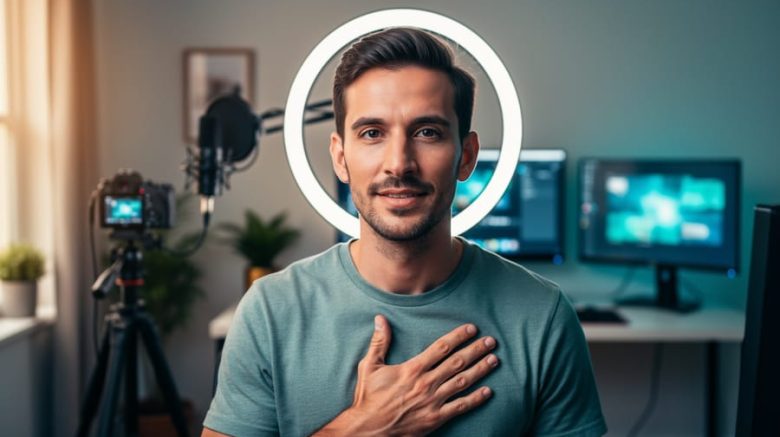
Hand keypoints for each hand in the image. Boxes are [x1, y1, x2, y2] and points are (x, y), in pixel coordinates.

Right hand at [316, 315, 498, 435]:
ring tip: (494, 360)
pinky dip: (476, 399)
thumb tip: (380, 319)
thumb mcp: (370, 366)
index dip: (458, 336)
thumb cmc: (368, 398)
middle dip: (476, 350)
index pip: (441, 348)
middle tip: (491, 341)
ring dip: (480, 370)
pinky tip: (488, 391)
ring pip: (463, 382)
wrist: (369, 429)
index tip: (472, 329)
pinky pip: (460, 407)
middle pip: (457, 362)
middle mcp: (426, 383)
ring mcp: (433, 401)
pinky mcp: (436, 418)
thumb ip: (379, 342)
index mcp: (413, 369)